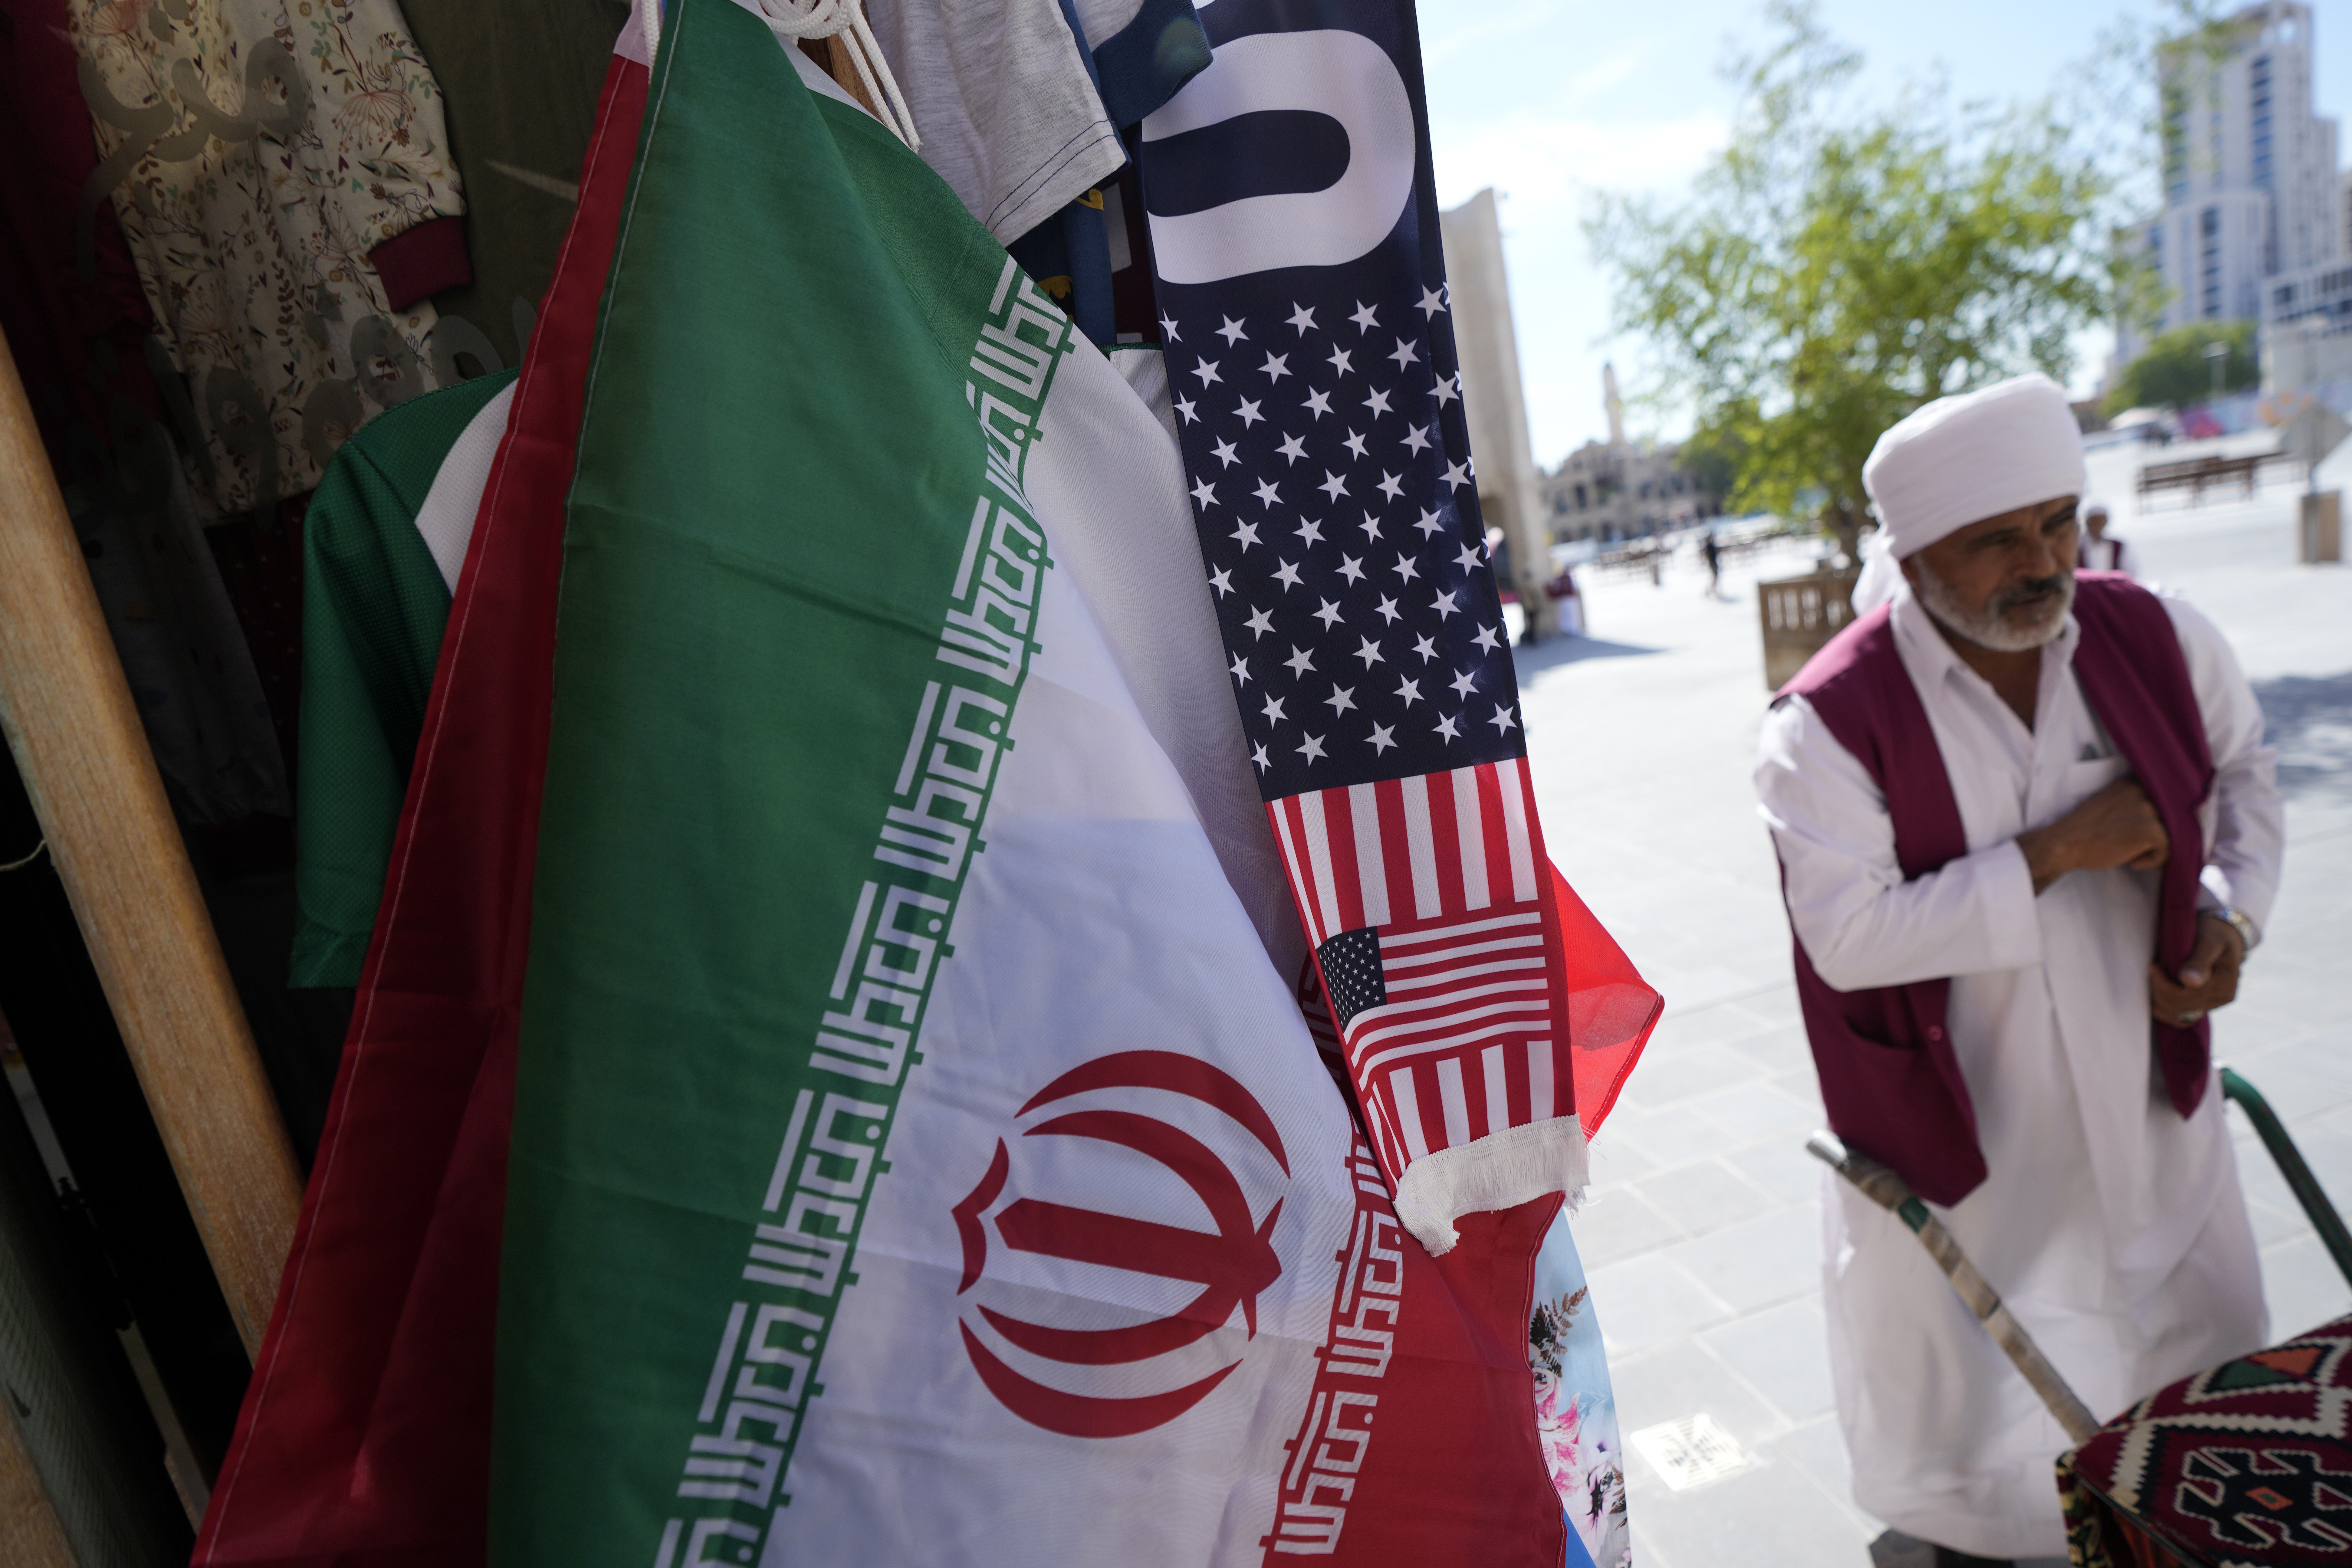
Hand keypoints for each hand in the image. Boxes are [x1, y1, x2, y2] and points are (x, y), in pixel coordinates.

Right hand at [2016, 777, 2168, 893]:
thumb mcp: (2108, 806)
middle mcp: (2141, 792)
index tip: (2137, 834)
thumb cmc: (2082, 832)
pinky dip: (2154, 859)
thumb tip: (2152, 818)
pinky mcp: (2150, 829)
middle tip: (2135, 847)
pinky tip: (2134, 862)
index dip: (2152, 821)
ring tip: (2132, 855)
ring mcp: (2146, 809)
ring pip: (2169, 831)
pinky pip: (2168, 847)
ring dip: (2154, 847)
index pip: (2159, 802)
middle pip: (2166, 816)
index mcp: (2130, 784)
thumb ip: (2129, 805)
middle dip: (2154, 834)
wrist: (2065, 844)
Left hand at [2148, 914, 2245, 1028]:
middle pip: (2180, 1008)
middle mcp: (2222, 997)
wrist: (2224, 936)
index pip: (2186, 996)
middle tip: (2153, 972)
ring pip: (2180, 1018)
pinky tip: (2158, 994)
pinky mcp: (2205, 1005)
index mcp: (2224, 983)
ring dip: (2161, 1003)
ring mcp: (2214, 1004)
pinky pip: (2182, 1018)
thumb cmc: (2214, 934)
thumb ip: (2199, 961)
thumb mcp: (2208, 941)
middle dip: (2160, 992)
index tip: (2154, 966)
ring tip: (2155, 982)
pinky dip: (2166, 1009)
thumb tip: (2188, 981)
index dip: (2163, 984)